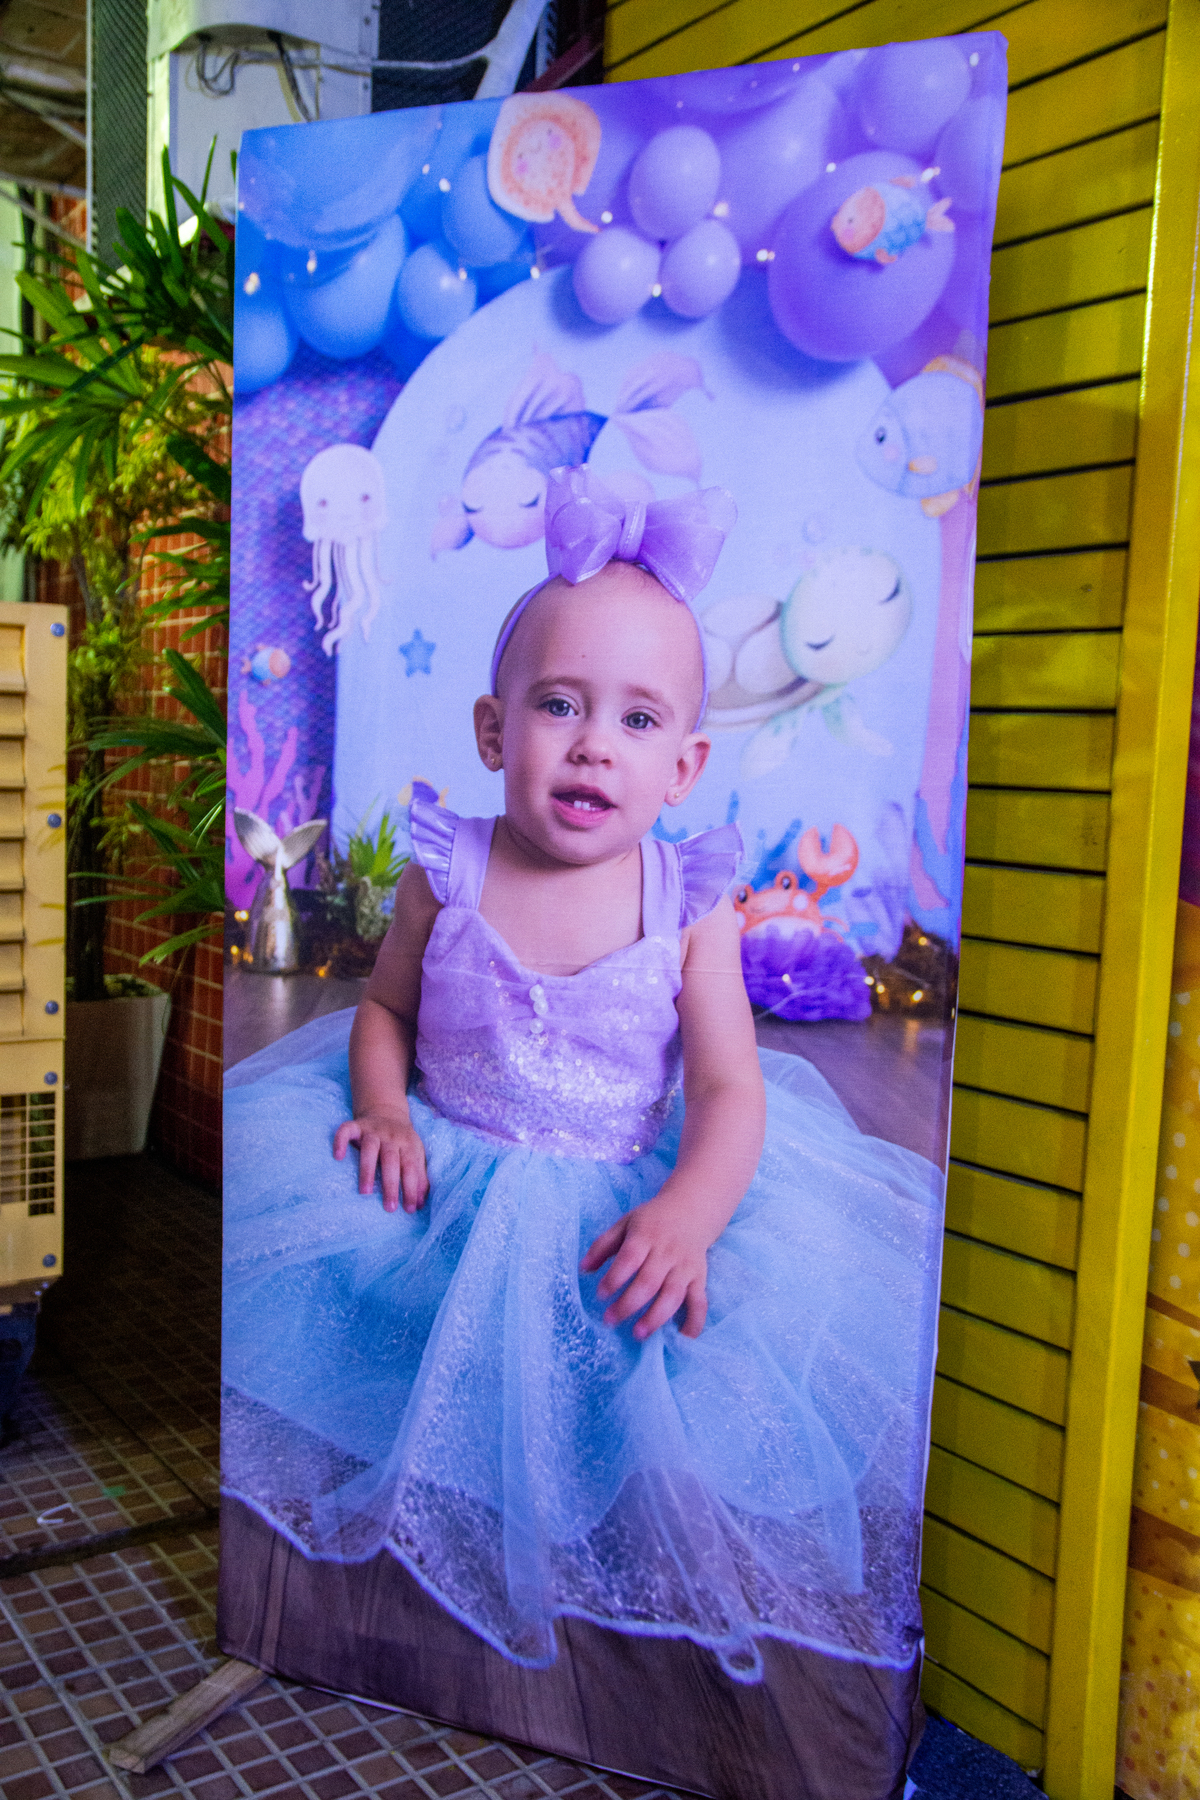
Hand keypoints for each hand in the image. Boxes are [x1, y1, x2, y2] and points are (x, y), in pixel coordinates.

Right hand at [332, 1110, 428, 1214]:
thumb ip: (419, 1176)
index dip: (411, 1188)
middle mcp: (391, 1137)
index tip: (410, 1209)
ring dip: (367, 1170)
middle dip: (391, 1185)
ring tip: (365, 1193)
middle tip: (389, 1208)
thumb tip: (420, 1205)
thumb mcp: (415, 1154)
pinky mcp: (357, 1125)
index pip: (411, 1168)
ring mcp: (373, 1130)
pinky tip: (338, 1157)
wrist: (387, 1110)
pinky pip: (347, 1130)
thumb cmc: (401, 1141)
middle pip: (391, 1161)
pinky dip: (341, 1141)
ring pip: (370, 1149)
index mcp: (408, 1145)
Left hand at [580, 1197, 708, 1340]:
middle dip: (628, 1304)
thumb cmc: (652, 1220)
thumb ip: (602, 1245)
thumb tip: (583, 1269)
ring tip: (638, 1334)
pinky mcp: (699, 1278)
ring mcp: (685, 1267)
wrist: (693, 1209)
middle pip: (649, 1282)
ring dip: (656, 1317)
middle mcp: (667, 1253)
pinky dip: (694, 1321)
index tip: (600, 1294)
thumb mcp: (625, 1224)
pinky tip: (683, 1337)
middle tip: (609, 1320)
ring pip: (673, 1295)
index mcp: (646, 1236)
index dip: (614, 1279)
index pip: (630, 1259)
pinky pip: (700, 1302)